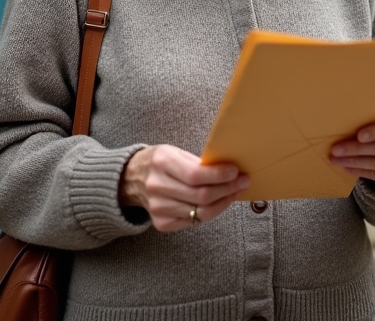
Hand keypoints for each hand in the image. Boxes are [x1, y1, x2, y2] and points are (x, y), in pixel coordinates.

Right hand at [119, 145, 248, 231]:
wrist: (131, 179)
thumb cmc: (160, 162)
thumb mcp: (175, 152)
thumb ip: (198, 162)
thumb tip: (230, 171)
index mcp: (161, 163)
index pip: (196, 175)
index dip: (219, 176)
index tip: (236, 172)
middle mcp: (157, 187)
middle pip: (201, 196)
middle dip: (228, 189)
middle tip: (243, 182)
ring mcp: (158, 208)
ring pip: (201, 212)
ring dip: (223, 202)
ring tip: (234, 192)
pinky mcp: (161, 223)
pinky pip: (194, 221)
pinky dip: (210, 212)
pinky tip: (218, 202)